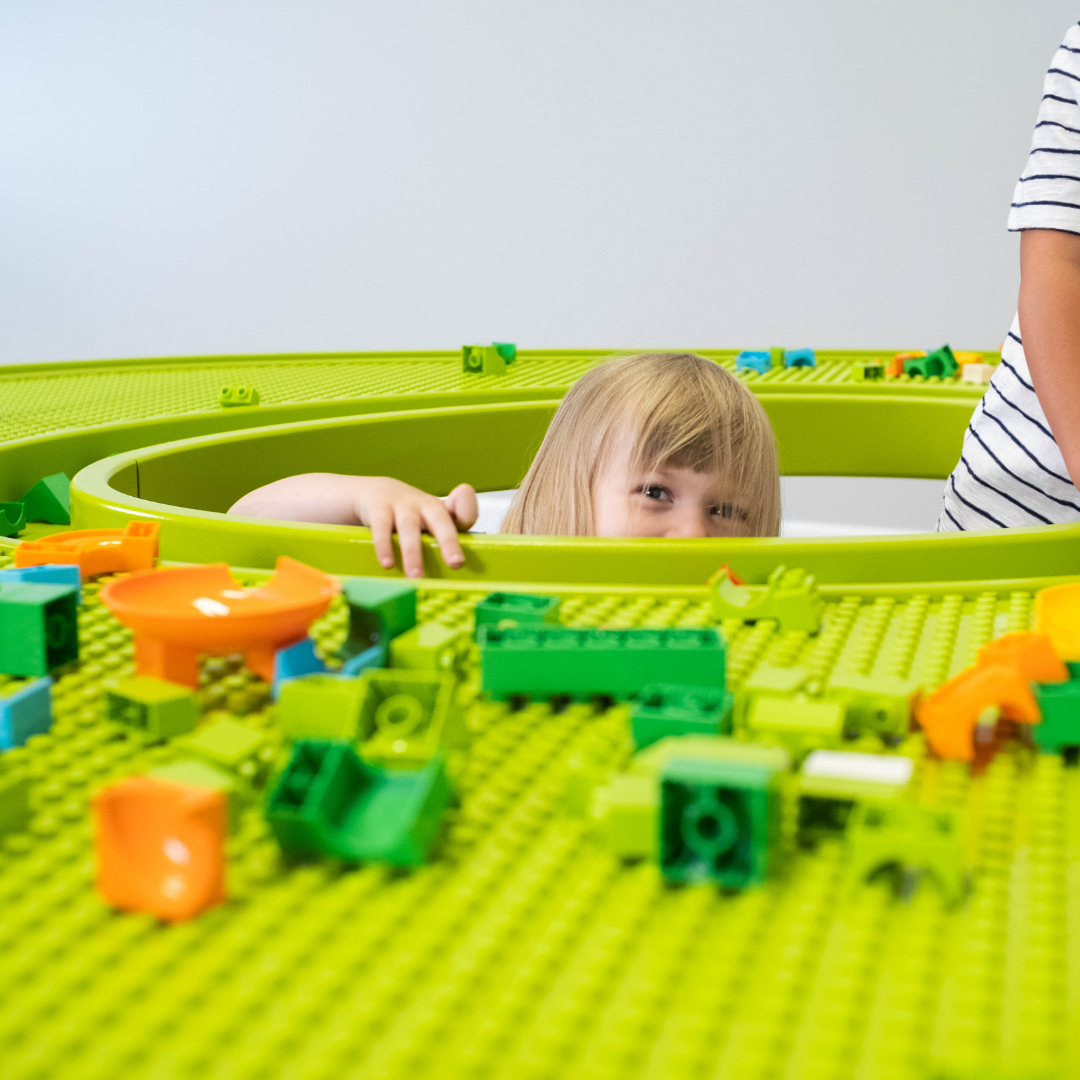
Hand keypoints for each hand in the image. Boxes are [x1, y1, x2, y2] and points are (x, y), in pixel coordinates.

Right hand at [353, 478, 477, 577]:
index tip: (472, 538)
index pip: (463, 512)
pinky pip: (382, 527)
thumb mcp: (431, 523)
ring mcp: (402, 505)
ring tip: (415, 577)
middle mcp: (425, 505)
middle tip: (456, 564)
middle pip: (441, 520)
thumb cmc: (409, 514)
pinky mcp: (379, 507)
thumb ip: (448, 541)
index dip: (469, 516)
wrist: (373, 491)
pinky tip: (387, 564)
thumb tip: (458, 567)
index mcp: (442, 512)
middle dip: (450, 542)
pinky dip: (384, 546)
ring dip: (413, 553)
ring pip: (409, 529)